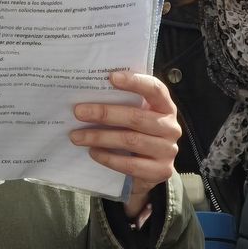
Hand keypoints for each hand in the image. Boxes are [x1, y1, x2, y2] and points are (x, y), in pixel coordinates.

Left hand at [70, 70, 180, 216]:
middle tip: (78, 112)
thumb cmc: (138, 133)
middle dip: (104, 113)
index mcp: (166, 107)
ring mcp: (168, 151)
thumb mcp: (136, 115)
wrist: (151, 169)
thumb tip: (87, 91)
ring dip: (100, 137)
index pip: (155, 89)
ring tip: (77, 136)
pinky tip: (93, 152)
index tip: (111, 77)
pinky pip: (130, 164)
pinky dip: (108, 158)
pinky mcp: (161, 171)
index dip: (135, 82)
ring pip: (130, 140)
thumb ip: (122, 103)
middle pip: (136, 117)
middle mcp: (171, 127)